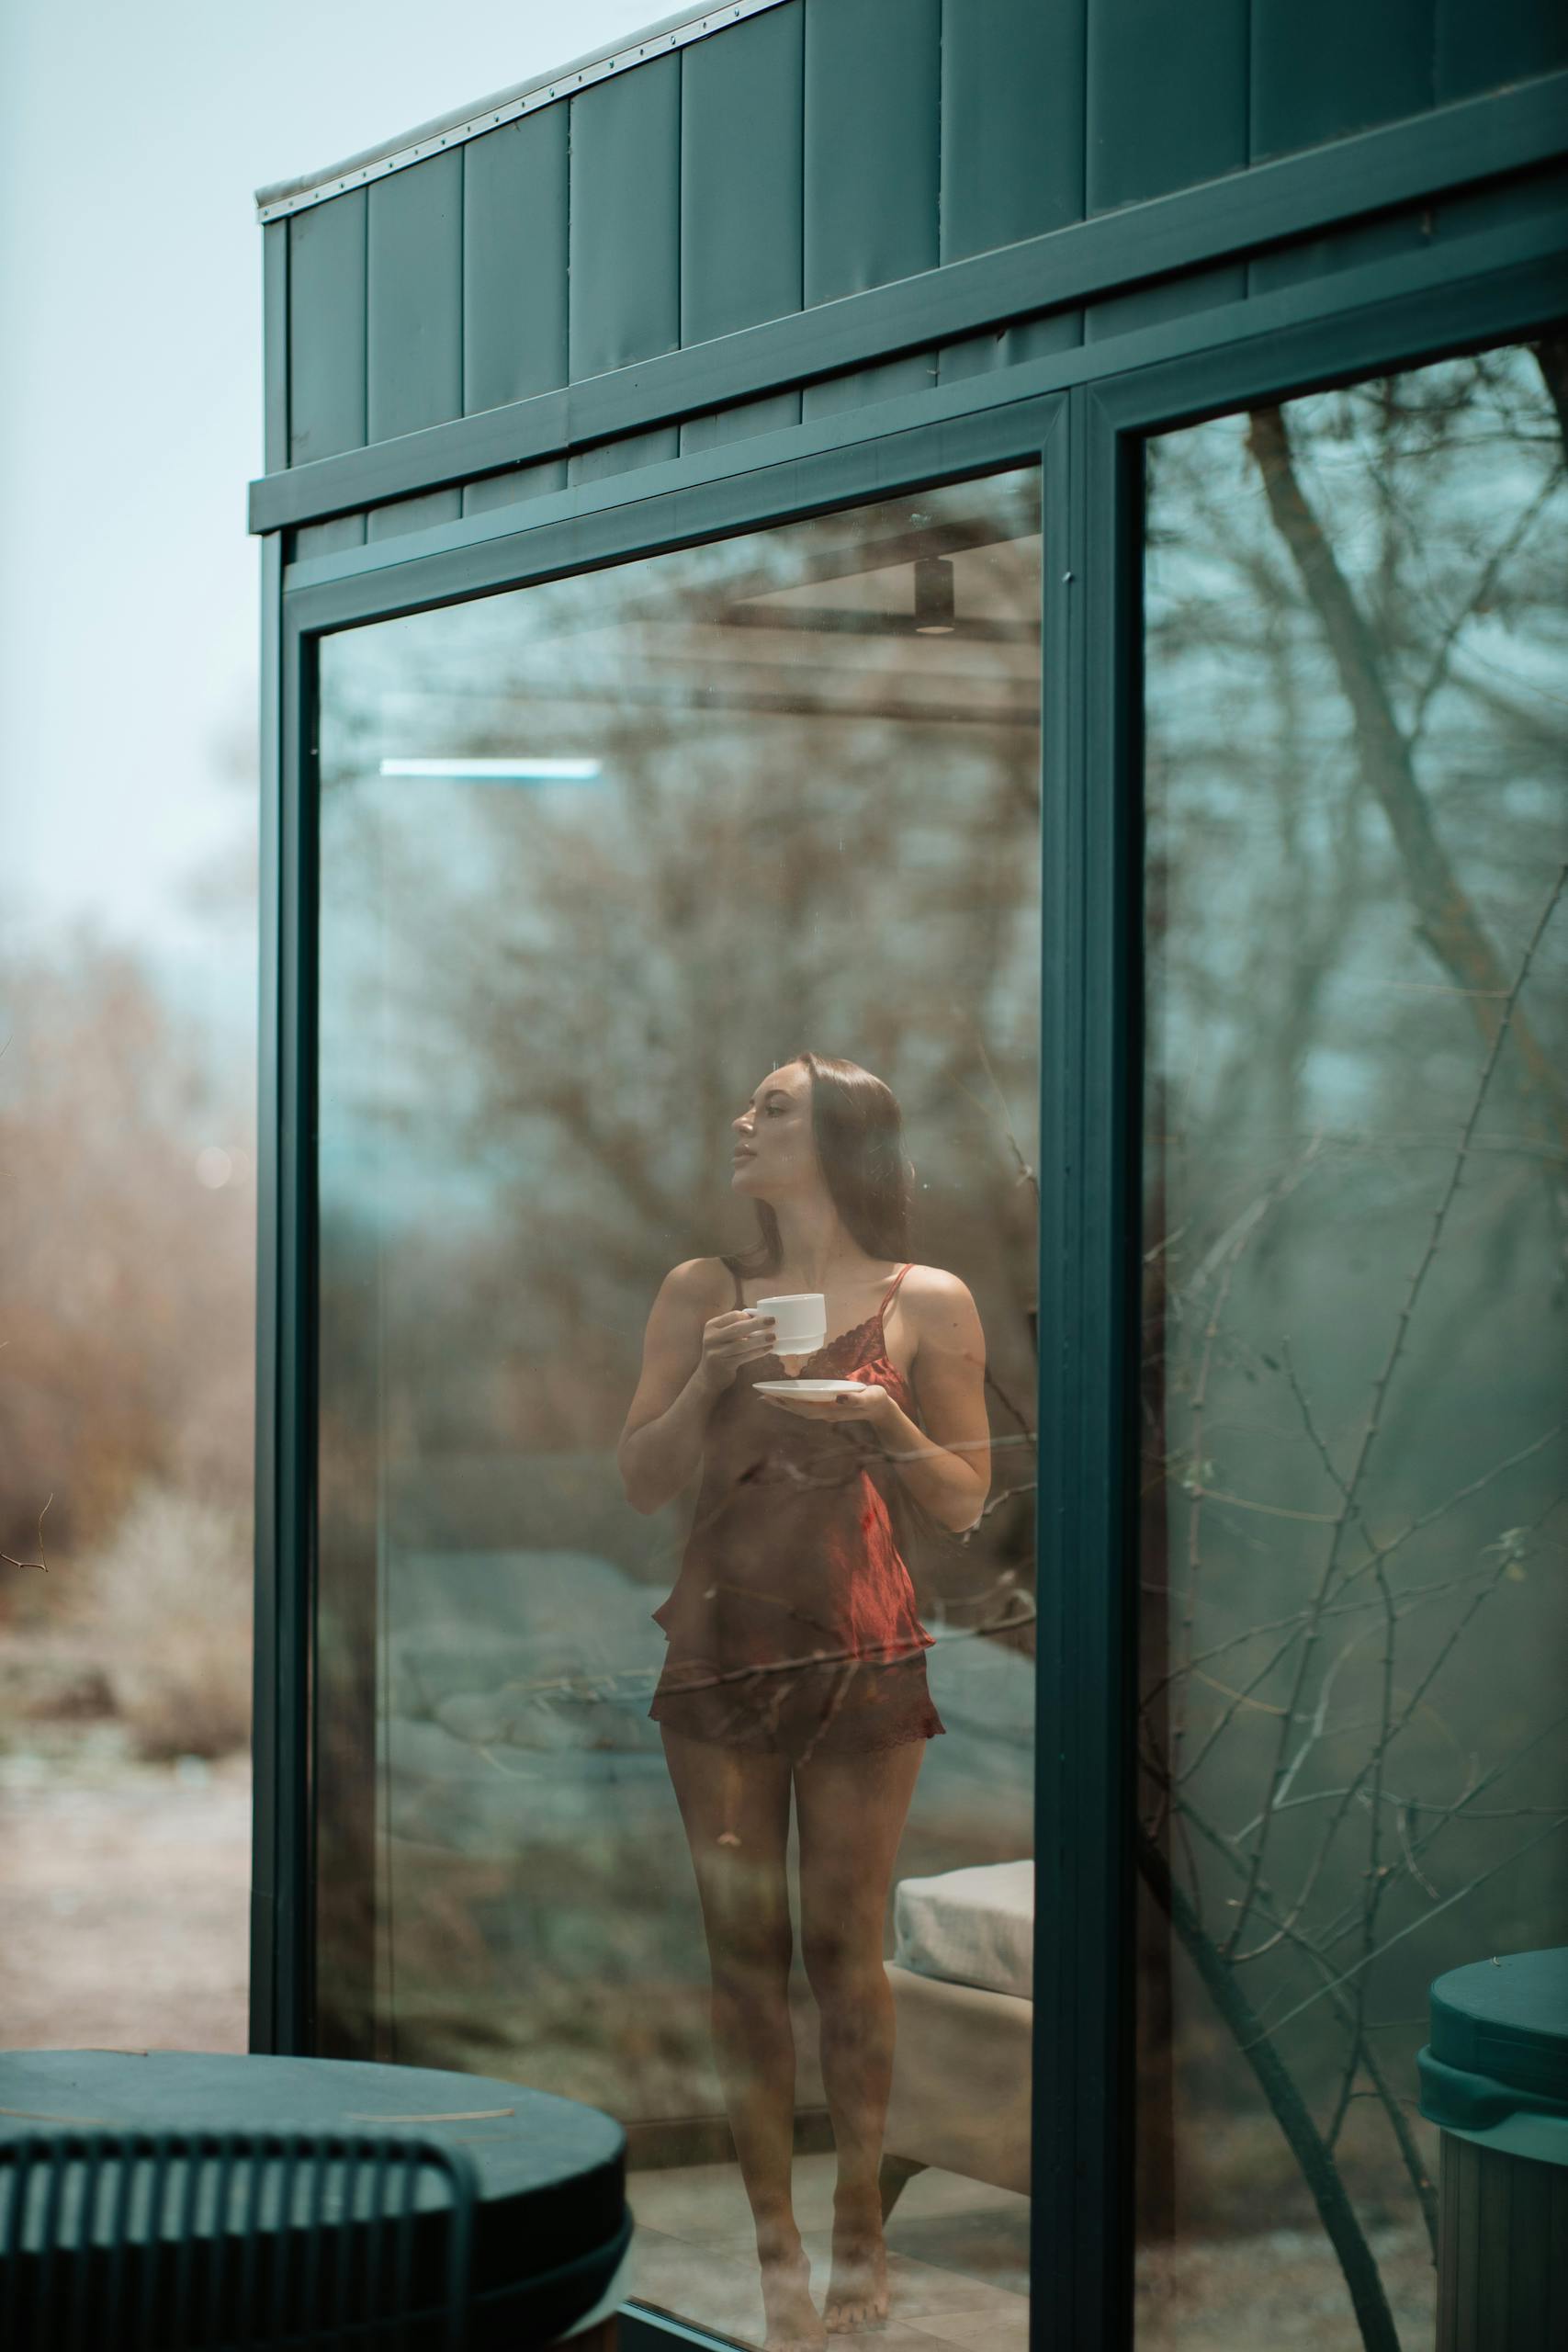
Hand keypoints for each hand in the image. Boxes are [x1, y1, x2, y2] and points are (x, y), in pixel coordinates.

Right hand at [697, 1306, 775, 1392]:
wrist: (709, 1376)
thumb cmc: (721, 1351)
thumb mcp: (723, 1336)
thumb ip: (736, 1327)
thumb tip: (761, 1319)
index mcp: (711, 1326)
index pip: (733, 1316)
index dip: (748, 1316)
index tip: (762, 1317)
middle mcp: (711, 1338)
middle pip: (737, 1328)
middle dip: (756, 1324)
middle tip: (772, 1320)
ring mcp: (716, 1352)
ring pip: (741, 1344)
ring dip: (759, 1340)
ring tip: (773, 1337)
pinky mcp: (723, 1365)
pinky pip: (744, 1357)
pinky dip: (757, 1352)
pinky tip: (767, 1349)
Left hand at [756, 1381, 898, 1436]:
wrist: (881, 1408)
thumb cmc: (876, 1400)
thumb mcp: (870, 1397)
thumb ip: (856, 1398)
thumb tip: (838, 1397)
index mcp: (833, 1411)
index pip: (806, 1409)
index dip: (790, 1404)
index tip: (775, 1397)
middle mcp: (826, 1414)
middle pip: (798, 1411)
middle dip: (781, 1404)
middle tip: (762, 1396)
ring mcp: (826, 1412)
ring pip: (800, 1410)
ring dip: (784, 1404)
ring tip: (767, 1397)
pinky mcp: (827, 1408)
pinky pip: (805, 1406)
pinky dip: (793, 1402)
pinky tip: (785, 1397)